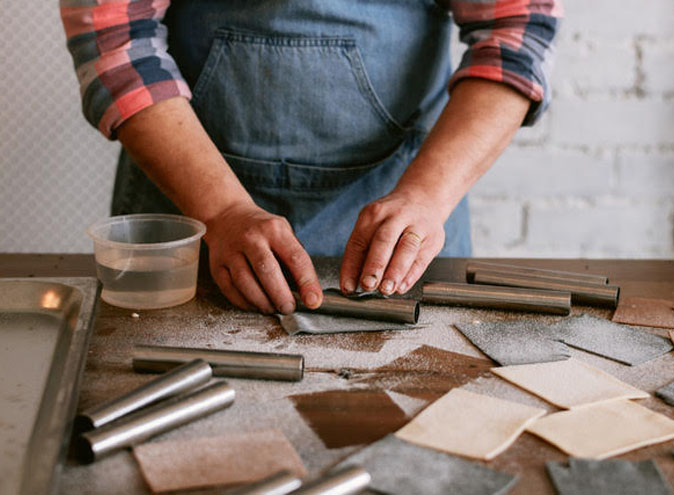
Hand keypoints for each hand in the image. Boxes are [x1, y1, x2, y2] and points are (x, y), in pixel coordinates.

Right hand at [204, 201, 322, 313]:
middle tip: (289, 308)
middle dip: (281, 295)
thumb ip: (295, 258)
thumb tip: (308, 291)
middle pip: (267, 271)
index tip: (313, 300)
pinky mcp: (216, 265)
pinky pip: (230, 290)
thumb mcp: (283, 232)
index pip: (295, 258)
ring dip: (262, 302)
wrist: (226, 216)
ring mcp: (231, 252)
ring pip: (245, 283)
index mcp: (274, 230)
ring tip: (272, 308)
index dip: (307, 282)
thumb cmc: (261, 229)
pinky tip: (254, 304)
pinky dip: (244, 302)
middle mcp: (251, 238)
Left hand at [339, 189, 445, 295]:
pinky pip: (422, 258)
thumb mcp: (373, 224)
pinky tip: (402, 286)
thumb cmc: (393, 218)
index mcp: (374, 214)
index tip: (347, 287)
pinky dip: (411, 275)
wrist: (424, 198)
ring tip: (386, 289)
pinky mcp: (433, 238)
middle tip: (367, 285)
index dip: (351, 266)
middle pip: (383, 241)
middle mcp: (395, 217)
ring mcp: (417, 226)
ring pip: (406, 248)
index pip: (358, 242)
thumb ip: (363, 251)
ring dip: (395, 271)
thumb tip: (352, 282)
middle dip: (374, 265)